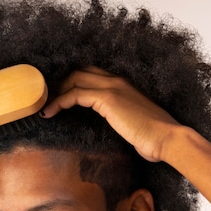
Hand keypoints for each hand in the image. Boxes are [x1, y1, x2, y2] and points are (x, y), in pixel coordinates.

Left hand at [41, 67, 179, 162]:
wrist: (167, 138)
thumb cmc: (154, 138)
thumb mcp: (132, 124)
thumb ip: (119, 120)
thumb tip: (111, 127)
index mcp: (123, 85)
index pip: (91, 75)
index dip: (71, 83)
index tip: (57, 97)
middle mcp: (116, 81)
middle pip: (79, 72)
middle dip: (59, 83)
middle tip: (45, 100)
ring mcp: (112, 87)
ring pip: (74, 79)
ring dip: (55, 91)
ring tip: (43, 105)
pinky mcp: (107, 98)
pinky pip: (75, 94)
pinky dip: (58, 101)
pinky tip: (49, 112)